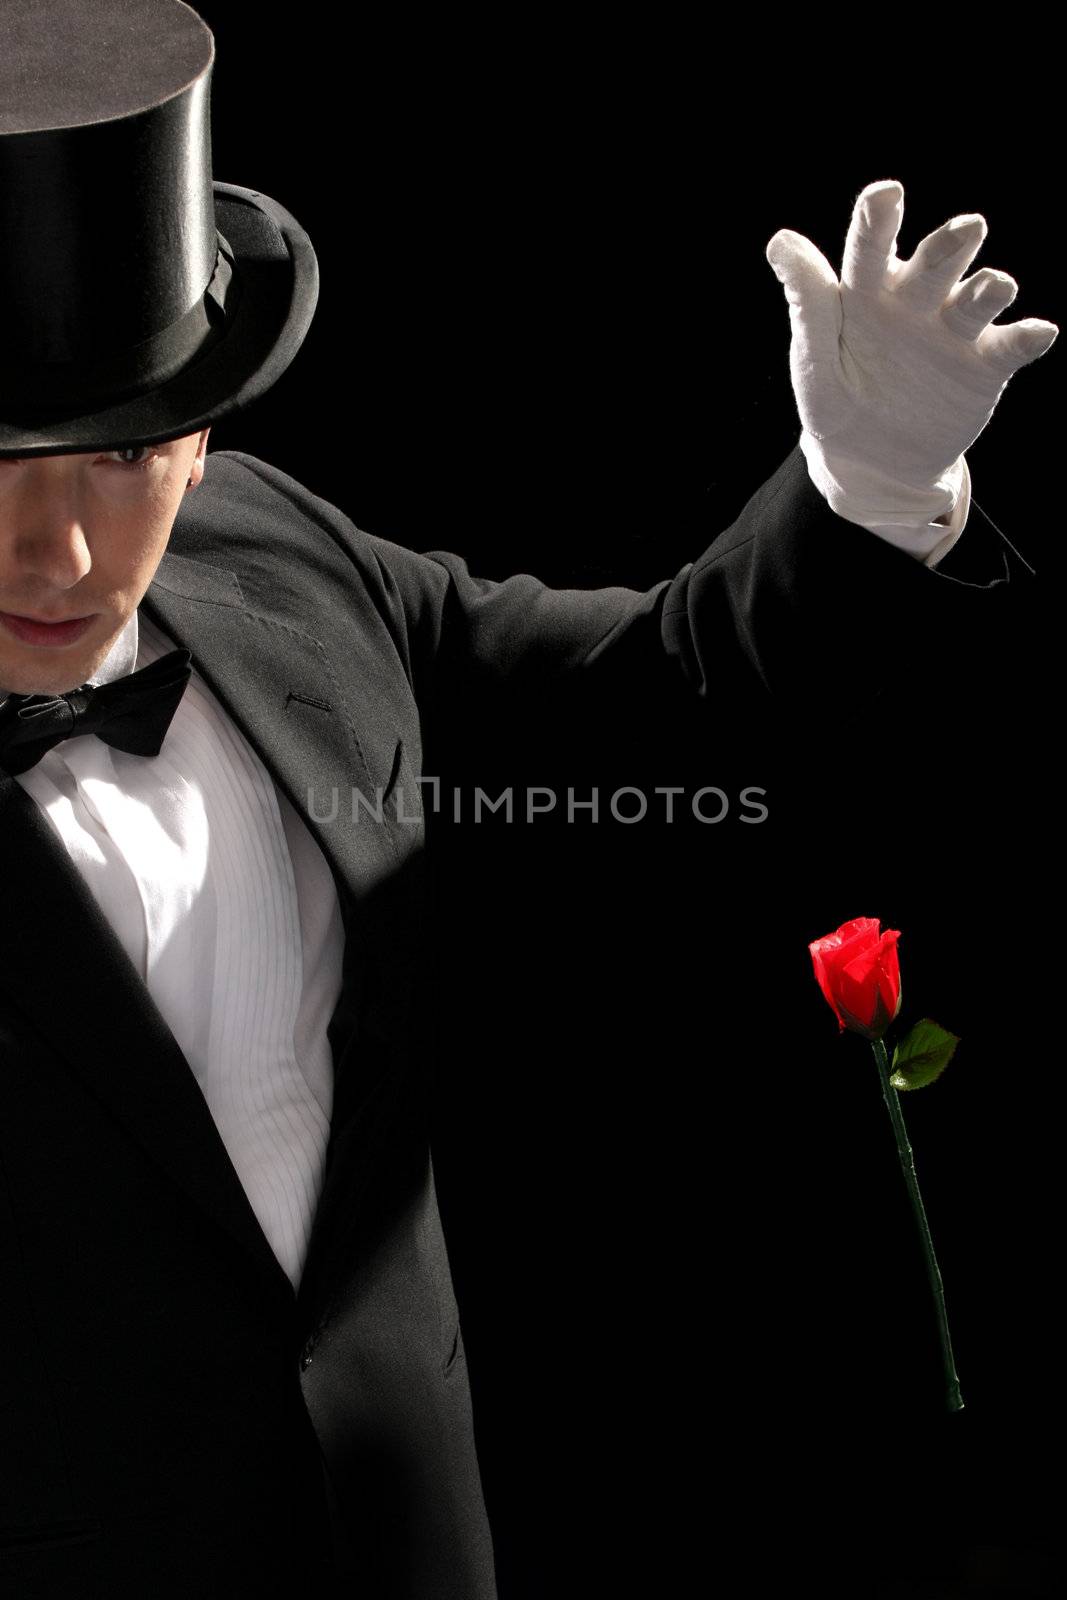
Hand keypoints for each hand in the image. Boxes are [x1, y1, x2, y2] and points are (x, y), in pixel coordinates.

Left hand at [766, 180, 1058, 521]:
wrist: (874, 462)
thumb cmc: (836, 401)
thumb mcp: (814, 360)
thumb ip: (809, 304)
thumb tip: (781, 241)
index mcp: (868, 291)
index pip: (870, 248)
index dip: (878, 220)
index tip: (885, 194)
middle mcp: (917, 298)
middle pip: (937, 260)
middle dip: (951, 244)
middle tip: (967, 230)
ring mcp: (954, 328)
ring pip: (977, 296)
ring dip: (989, 288)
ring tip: (994, 288)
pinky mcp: (986, 364)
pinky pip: (1010, 346)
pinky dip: (1026, 337)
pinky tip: (1038, 332)